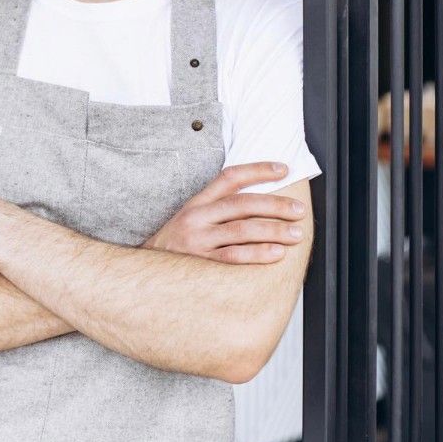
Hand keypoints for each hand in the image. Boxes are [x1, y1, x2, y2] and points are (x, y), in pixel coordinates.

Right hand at [146, 162, 308, 264]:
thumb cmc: (173, 246)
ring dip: (273, 230)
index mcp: (197, 202)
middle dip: (275, 205)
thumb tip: (258, 204)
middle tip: (298, 210)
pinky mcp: (200, 263)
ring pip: (242, 229)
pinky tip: (276, 253)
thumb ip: (217, 209)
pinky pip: (233, 256)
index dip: (257, 171)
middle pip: (242, 204)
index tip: (282, 169)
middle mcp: (197, 217)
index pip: (230, 178)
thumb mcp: (189, 218)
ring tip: (295, 233)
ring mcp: (198, 240)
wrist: (144, 272)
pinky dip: (257, 254)